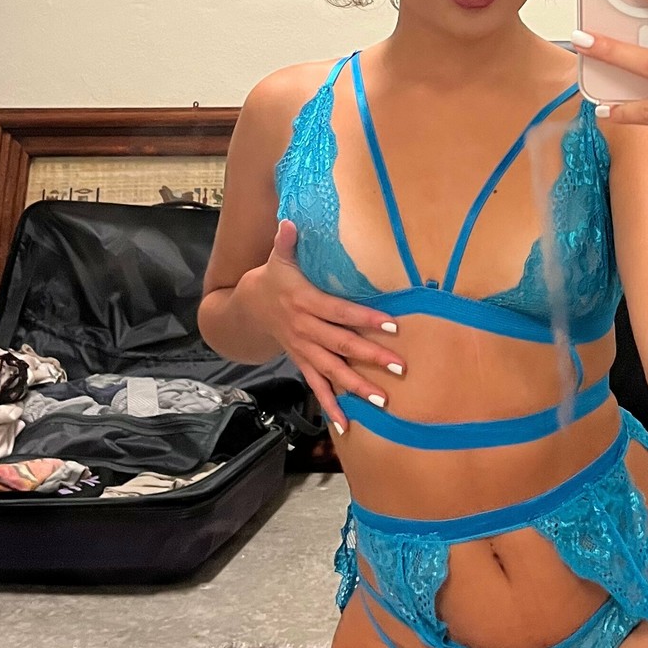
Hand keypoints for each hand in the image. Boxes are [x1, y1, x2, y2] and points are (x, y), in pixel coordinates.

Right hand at [243, 219, 403, 436]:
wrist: (247, 308)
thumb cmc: (273, 278)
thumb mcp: (277, 258)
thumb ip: (286, 242)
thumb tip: (289, 221)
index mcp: (305, 302)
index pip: (340, 312)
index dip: (366, 319)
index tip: (393, 326)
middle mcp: (305, 329)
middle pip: (342, 345)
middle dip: (371, 357)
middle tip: (400, 367)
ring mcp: (303, 350)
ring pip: (332, 371)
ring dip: (356, 387)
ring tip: (382, 401)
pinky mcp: (301, 362)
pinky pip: (316, 387)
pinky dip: (330, 407)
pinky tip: (346, 425)